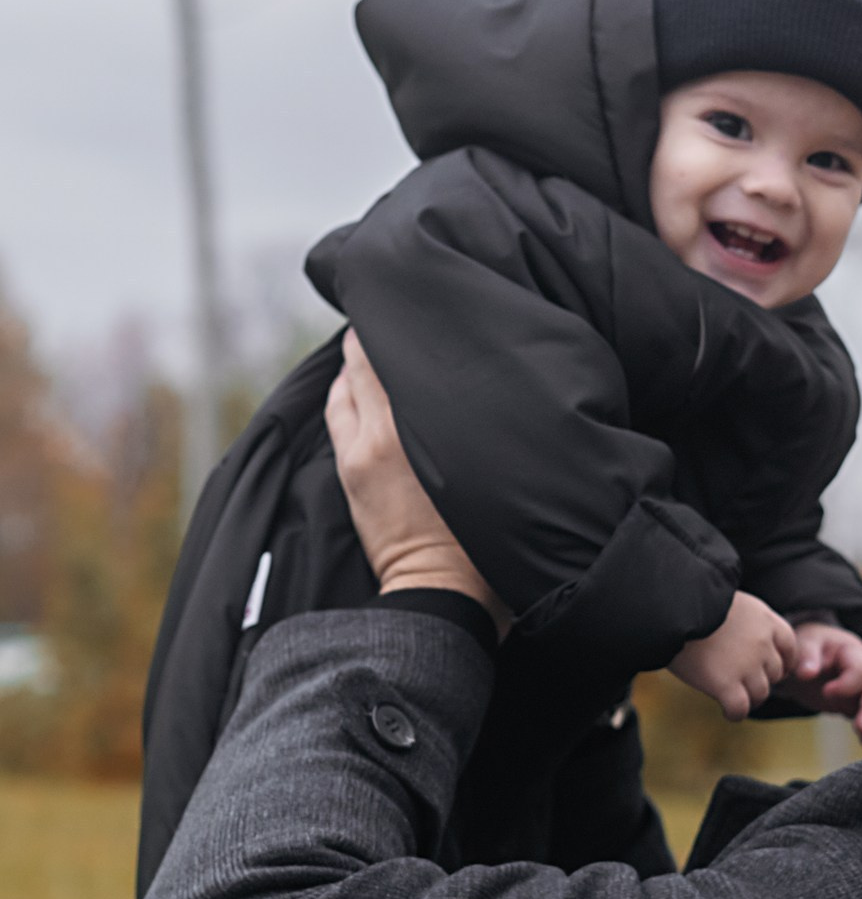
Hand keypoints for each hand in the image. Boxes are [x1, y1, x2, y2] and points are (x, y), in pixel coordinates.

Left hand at [326, 331, 510, 633]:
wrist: (441, 591)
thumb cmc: (482, 536)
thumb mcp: (487, 467)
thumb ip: (472, 421)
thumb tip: (466, 379)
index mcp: (415, 426)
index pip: (390, 352)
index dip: (396, 324)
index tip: (412, 307)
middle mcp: (380, 430)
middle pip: (361, 359)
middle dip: (372, 339)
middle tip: (392, 322)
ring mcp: (359, 451)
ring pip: (345, 384)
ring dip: (357, 367)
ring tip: (376, 354)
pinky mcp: (349, 471)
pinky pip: (337, 412)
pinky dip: (346, 393)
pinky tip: (361, 389)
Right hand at [669, 591, 797, 720]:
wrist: (669, 607)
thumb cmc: (688, 601)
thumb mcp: (725, 600)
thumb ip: (743, 620)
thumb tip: (742, 639)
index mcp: (764, 618)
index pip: (789, 646)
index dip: (783, 661)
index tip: (774, 670)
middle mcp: (762, 642)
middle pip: (775, 673)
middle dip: (761, 679)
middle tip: (743, 683)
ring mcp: (747, 665)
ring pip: (761, 694)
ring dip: (749, 699)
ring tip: (733, 698)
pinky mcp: (726, 684)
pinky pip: (740, 709)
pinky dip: (735, 713)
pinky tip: (726, 711)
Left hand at [777, 623, 861, 745]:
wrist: (809, 656)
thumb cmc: (809, 646)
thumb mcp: (804, 644)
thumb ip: (807, 656)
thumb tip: (807, 673)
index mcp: (852, 652)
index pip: (859, 669)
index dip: (847, 684)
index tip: (826, 692)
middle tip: (860, 728)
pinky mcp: (860, 703)